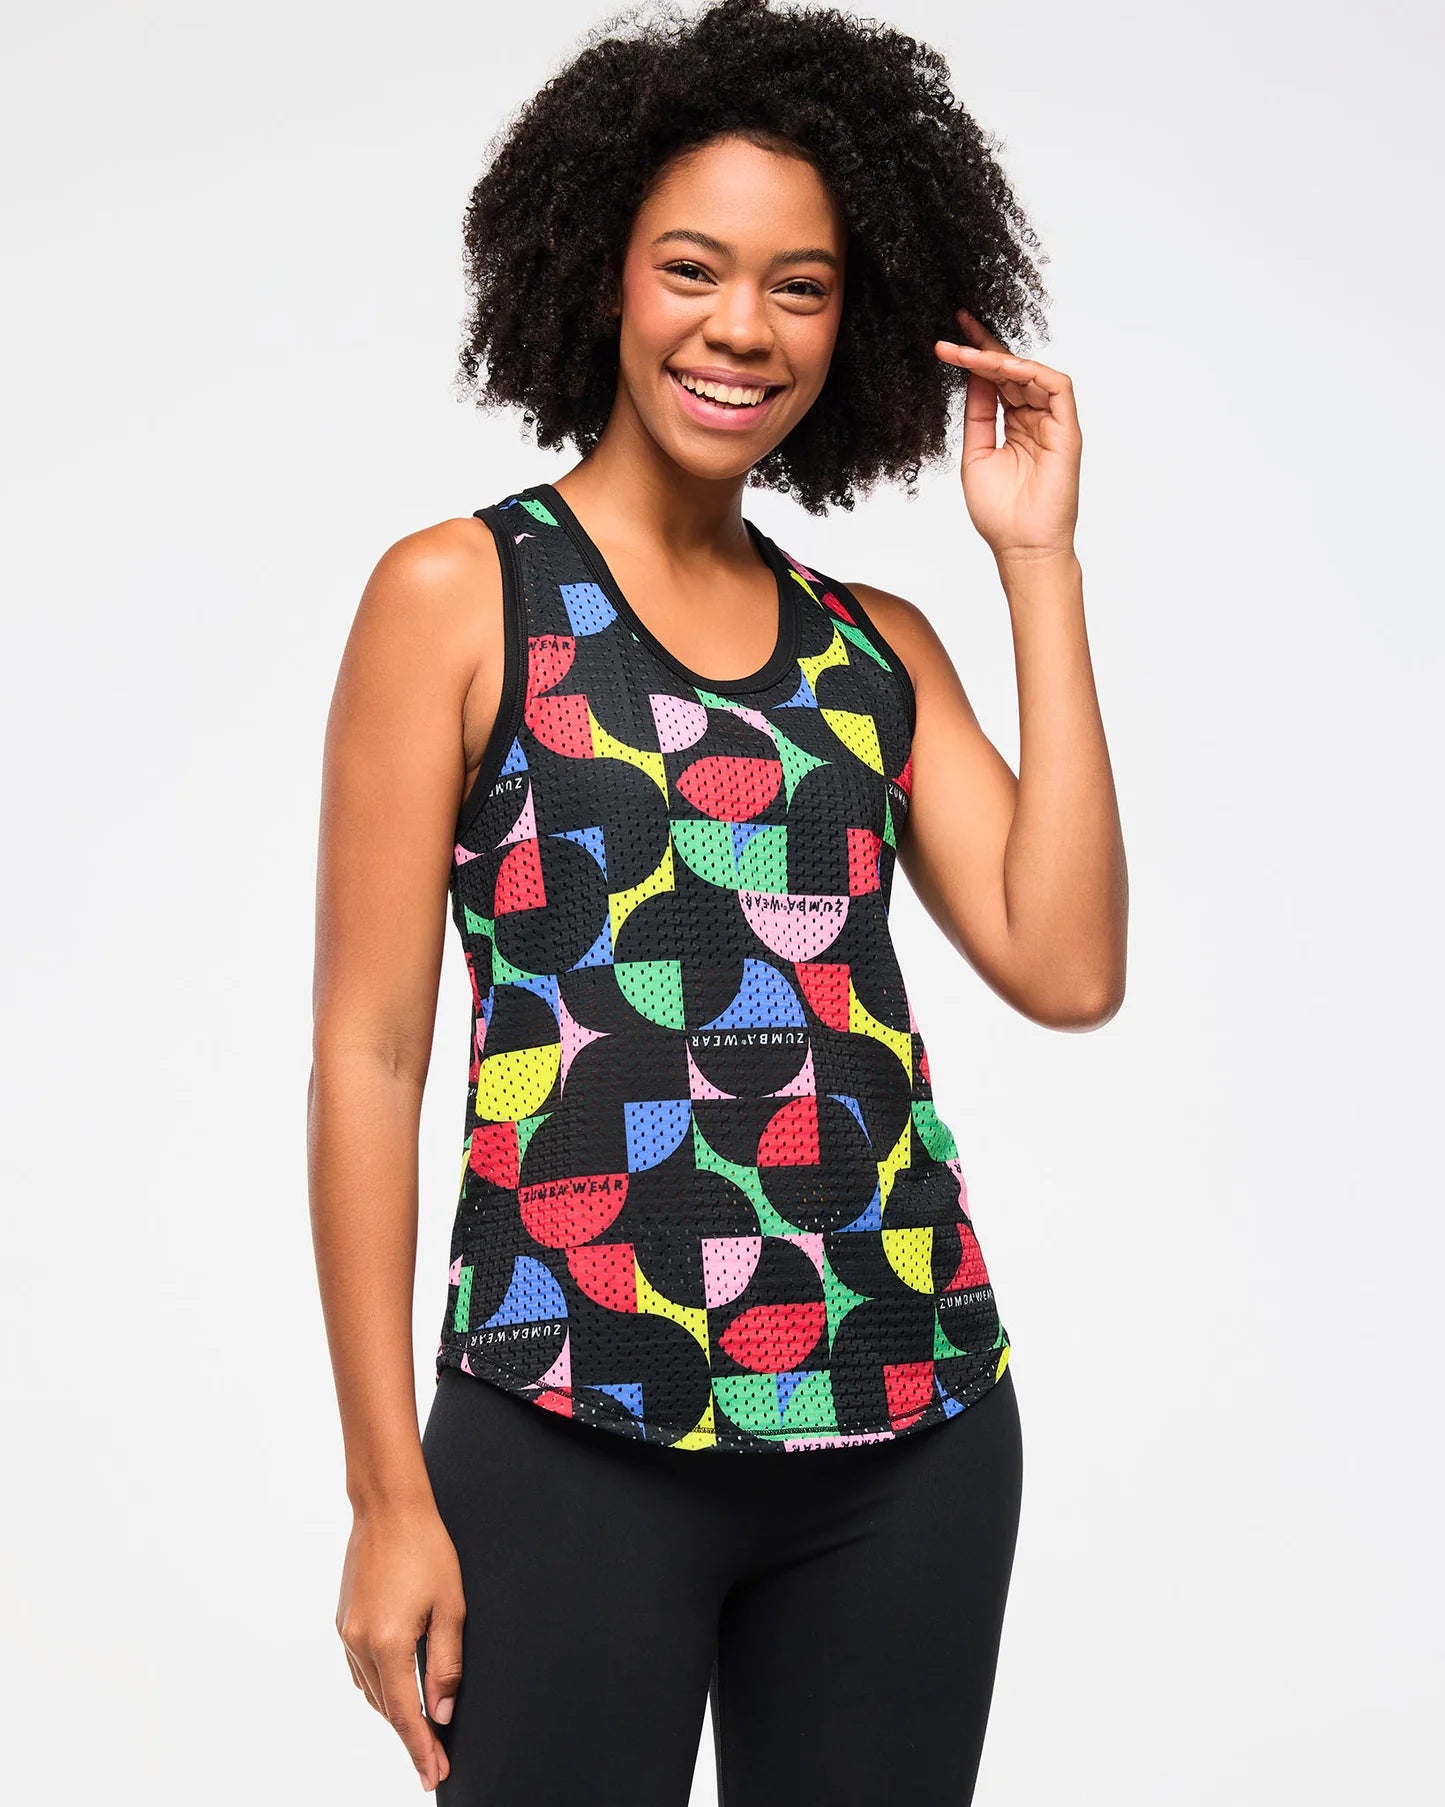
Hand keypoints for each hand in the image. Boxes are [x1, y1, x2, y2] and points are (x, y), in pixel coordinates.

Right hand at [336, 1502, 465, 1791]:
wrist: (388, 1507)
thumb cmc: (426, 1548)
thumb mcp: (450, 1607)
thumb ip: (446, 1665)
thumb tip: (442, 1712)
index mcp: (388, 1643)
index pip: (404, 1713)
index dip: (421, 1748)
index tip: (434, 1775)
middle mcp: (359, 1643)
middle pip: (385, 1708)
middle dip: (410, 1738)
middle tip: (433, 1764)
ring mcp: (347, 1632)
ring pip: (370, 1691)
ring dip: (393, 1714)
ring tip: (419, 1735)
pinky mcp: (343, 1621)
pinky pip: (360, 1669)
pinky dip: (379, 1688)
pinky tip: (395, 1692)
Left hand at [934, 307, 1081, 563]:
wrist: (1021, 547)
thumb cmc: (1000, 513)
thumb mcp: (976, 454)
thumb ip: (977, 415)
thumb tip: (972, 375)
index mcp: (1014, 426)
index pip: (996, 381)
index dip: (975, 357)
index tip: (948, 340)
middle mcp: (1035, 419)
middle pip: (1011, 370)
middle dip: (984, 345)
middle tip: (957, 325)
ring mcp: (1053, 424)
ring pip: (1031, 374)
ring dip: (1000, 358)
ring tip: (970, 354)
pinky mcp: (1068, 430)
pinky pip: (1057, 387)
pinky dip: (1031, 372)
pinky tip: (1004, 367)